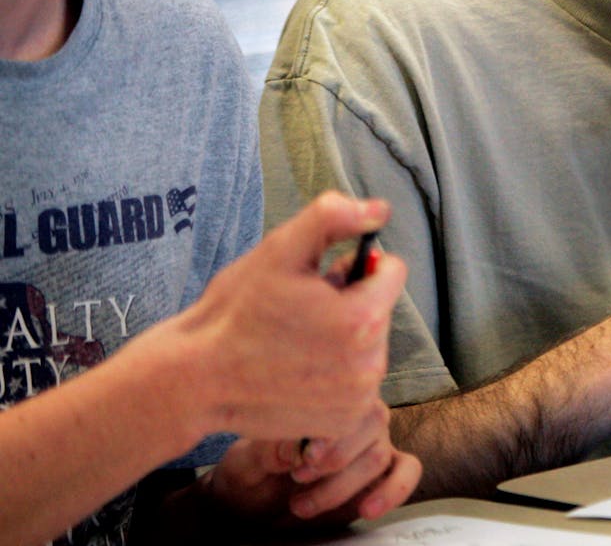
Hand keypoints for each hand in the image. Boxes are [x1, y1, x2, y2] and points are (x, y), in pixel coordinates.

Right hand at [155, 192, 408, 443]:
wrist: (196, 379)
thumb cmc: (235, 312)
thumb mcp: (280, 250)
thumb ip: (333, 218)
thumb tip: (379, 210)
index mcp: (362, 318)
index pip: (392, 272)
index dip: (356, 267)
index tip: (322, 278)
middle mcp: (370, 364)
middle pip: (380, 311)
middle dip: (350, 304)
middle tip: (302, 313)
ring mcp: (358, 398)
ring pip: (370, 347)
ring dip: (345, 341)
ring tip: (297, 342)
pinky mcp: (344, 423)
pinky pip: (360, 387)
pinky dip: (340, 378)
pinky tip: (303, 373)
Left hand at [203, 404, 421, 526]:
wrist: (254, 501)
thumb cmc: (252, 470)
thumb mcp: (246, 461)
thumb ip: (268, 450)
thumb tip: (296, 447)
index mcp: (326, 397)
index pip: (346, 399)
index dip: (331, 431)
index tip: (304, 459)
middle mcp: (356, 413)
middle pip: (371, 423)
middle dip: (335, 460)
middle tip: (297, 479)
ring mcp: (374, 440)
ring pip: (378, 456)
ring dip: (341, 487)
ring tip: (301, 506)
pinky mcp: (385, 471)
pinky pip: (407, 470)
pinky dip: (394, 489)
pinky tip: (367, 510)